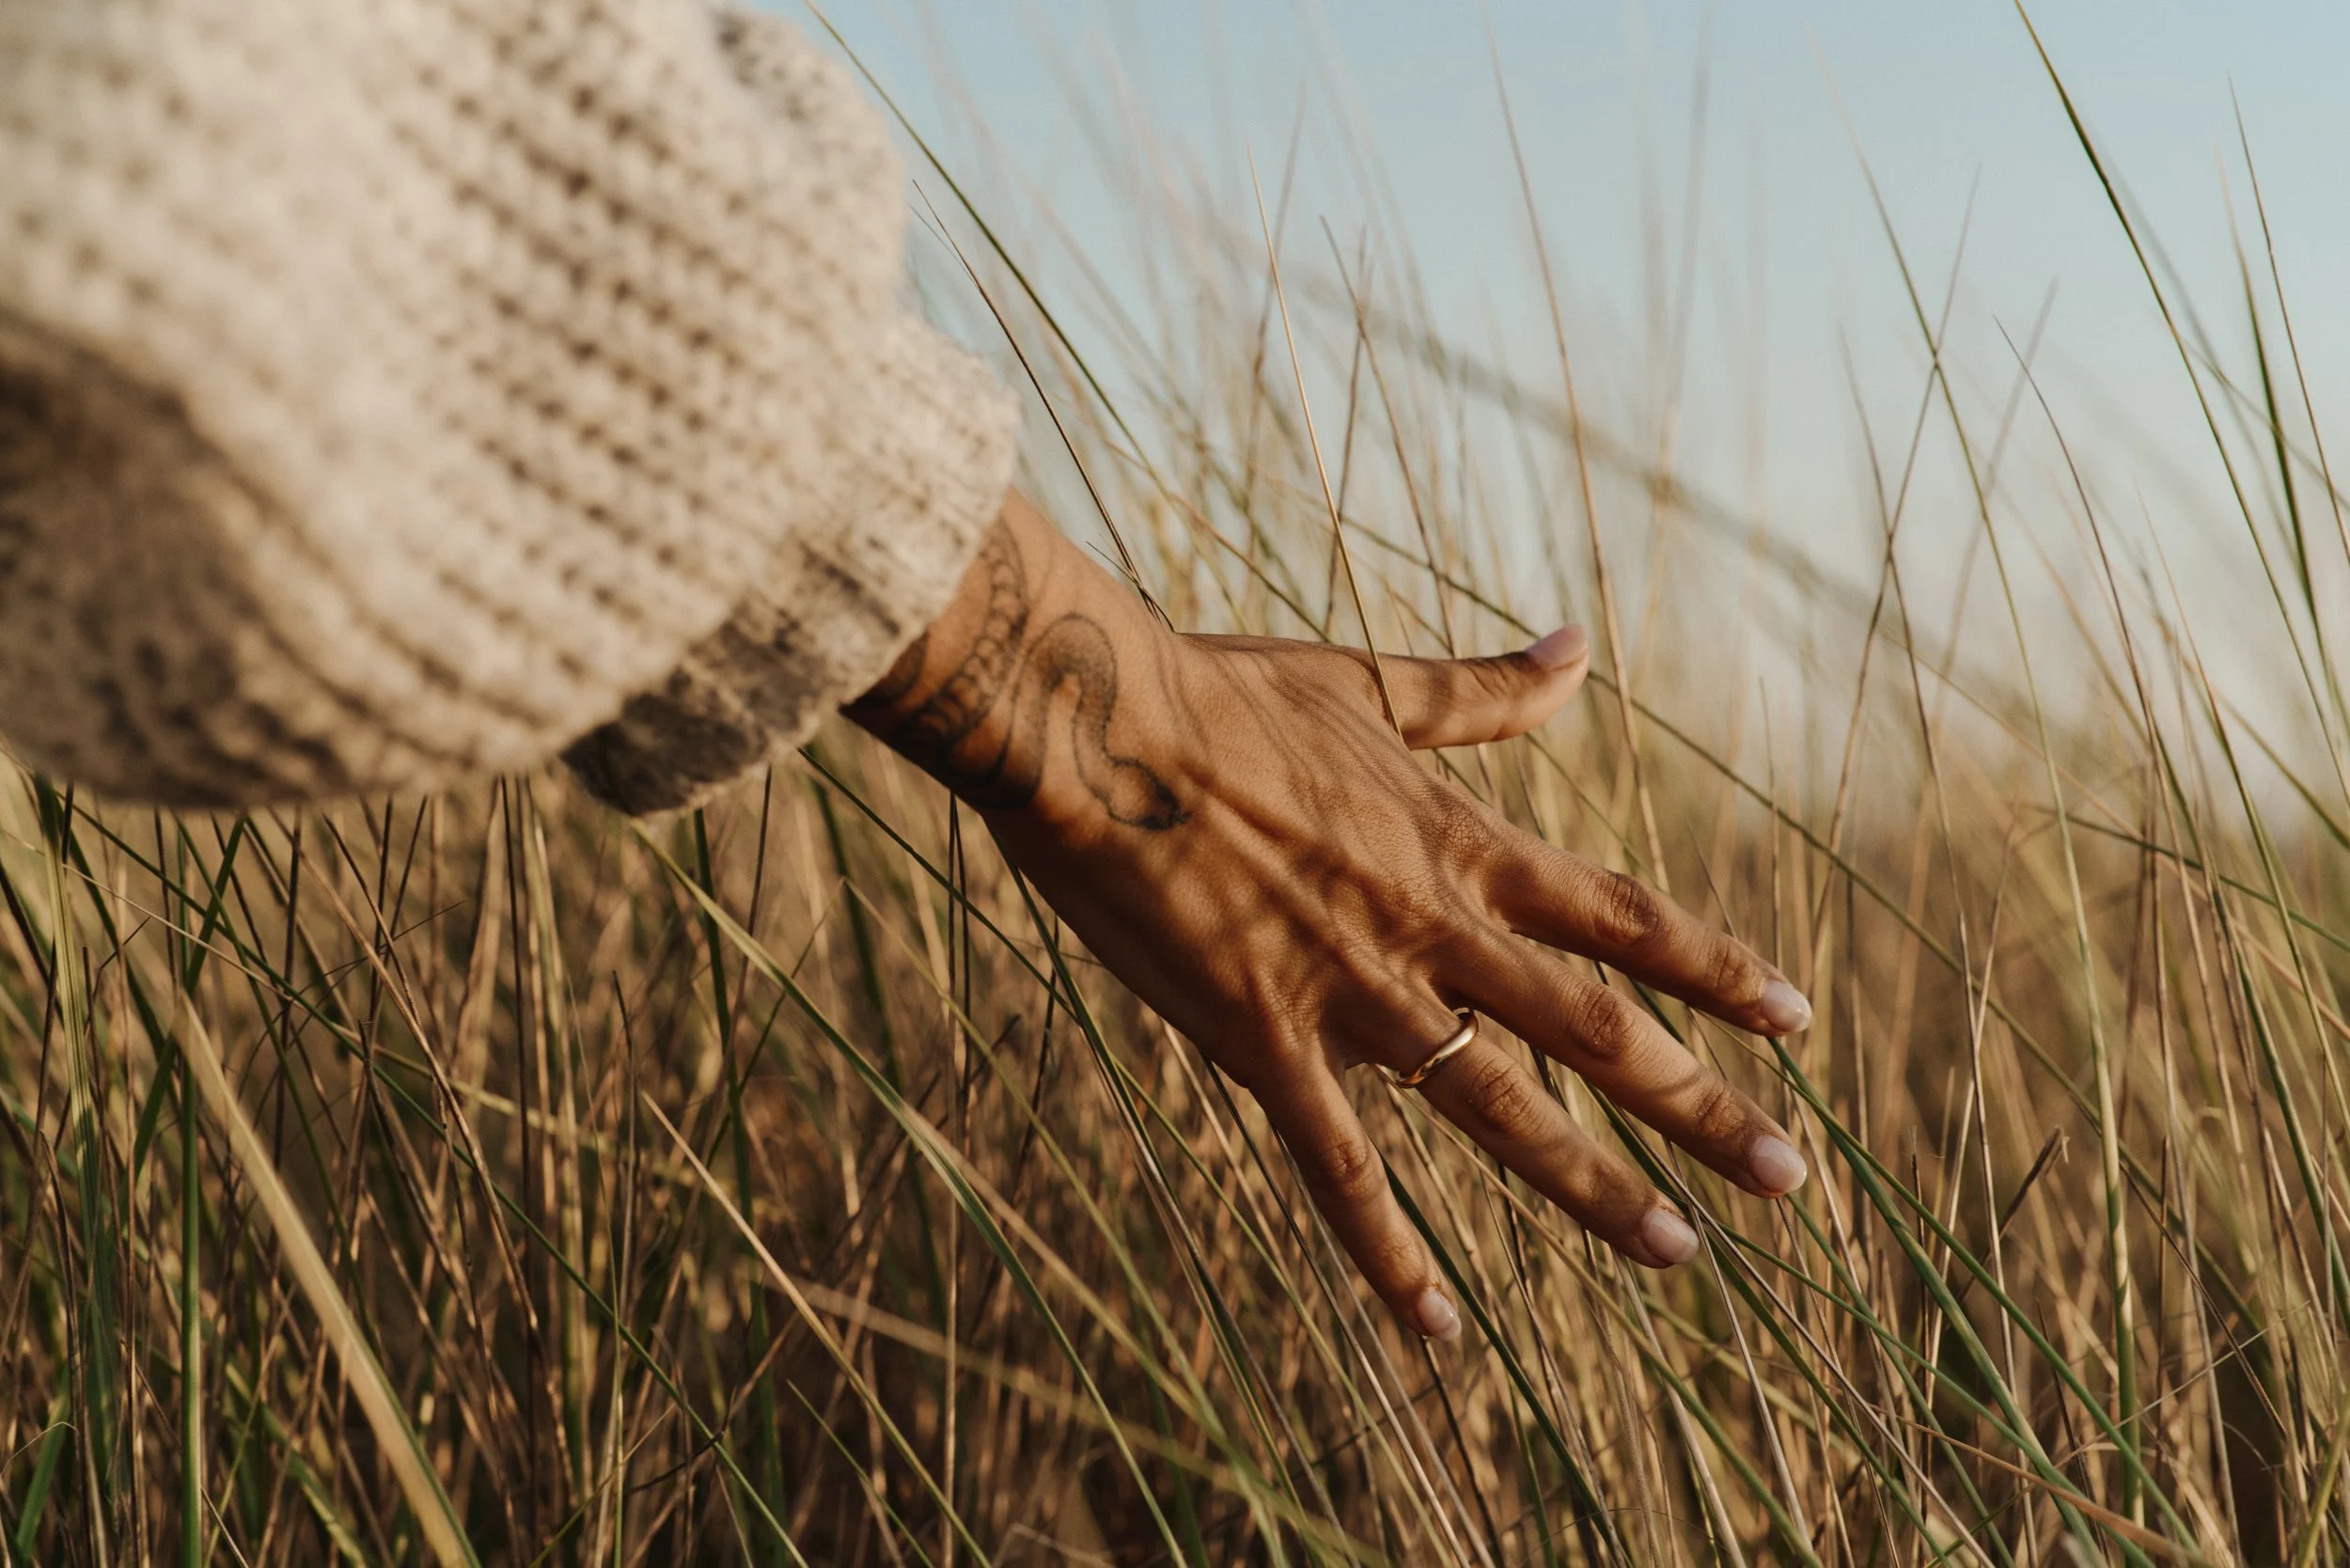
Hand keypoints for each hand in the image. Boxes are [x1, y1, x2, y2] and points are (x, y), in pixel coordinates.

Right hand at [850, 492, 1811, 1339]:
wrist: (1096, 722)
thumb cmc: (1222, 692)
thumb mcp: (1367, 684)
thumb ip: (1480, 692)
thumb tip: (1579, 645)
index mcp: (1457, 845)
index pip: (1617, 918)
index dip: (1712, 968)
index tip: (1794, 1018)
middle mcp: (1430, 928)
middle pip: (1594, 1030)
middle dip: (1698, 1105)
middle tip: (1788, 1178)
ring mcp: (1352, 991)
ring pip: (1497, 1109)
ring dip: (1593, 1187)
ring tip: (1677, 1252)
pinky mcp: (1264, 1040)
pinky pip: (1339, 1167)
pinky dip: (1390, 1253)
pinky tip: (1439, 1328)